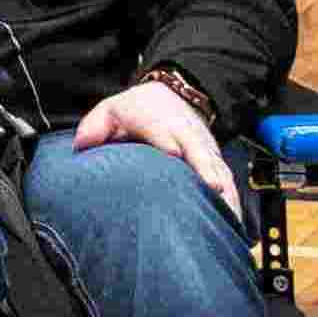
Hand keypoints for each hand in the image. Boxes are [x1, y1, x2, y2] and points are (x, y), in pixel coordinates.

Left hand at [68, 75, 240, 212]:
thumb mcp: (112, 110)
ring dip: (225, 189)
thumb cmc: (137, 111)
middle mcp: (186, 132)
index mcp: (158, 119)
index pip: (163, 129)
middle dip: (206, 167)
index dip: (168, 141)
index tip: (173, 154)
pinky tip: (235, 221)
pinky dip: (233, 199)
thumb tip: (82, 144)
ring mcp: (203, 147)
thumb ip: (96, 126)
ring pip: (217, 167)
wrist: (172, 95)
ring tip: (230, 214)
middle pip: (199, 149)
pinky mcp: (214, 161)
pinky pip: (227, 179)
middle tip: (214, 187)